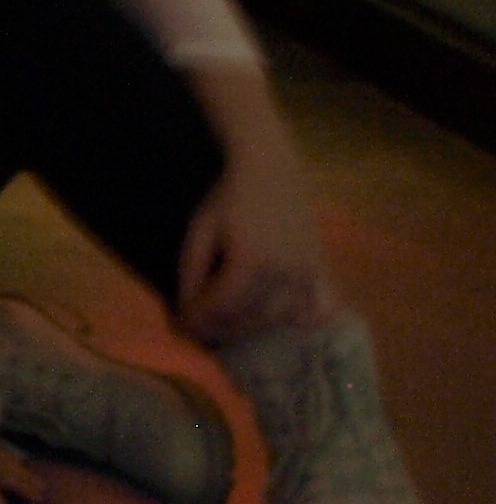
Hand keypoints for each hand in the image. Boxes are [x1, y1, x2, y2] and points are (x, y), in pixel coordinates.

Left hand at [175, 140, 328, 345]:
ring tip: (228, 325)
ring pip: (281, 318)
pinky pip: (316, 307)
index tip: (181, 327)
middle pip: (251, 318)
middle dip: (222, 329)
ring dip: (253, 327)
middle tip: (200, 332)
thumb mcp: (200, 231)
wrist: (270, 171)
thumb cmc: (229, 199)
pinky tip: (278, 323)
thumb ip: (192, 272)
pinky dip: (298, 321)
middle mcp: (285, 272)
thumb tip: (187, 310)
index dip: (200, 321)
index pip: (222, 306)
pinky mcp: (321, 269)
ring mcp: (308, 273)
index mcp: (252, 261)